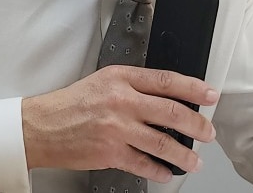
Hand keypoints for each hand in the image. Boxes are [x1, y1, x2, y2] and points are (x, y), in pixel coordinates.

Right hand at [21, 65, 217, 182]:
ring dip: (184, 155)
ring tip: (194, 160)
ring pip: (162, 143)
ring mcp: (117, 129)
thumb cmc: (71, 103)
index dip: (193, 88)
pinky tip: (166, 173)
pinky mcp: (110, 153)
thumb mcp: (104, 81)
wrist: (42, 126)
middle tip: (208, 132)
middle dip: (197, 125)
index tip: (210, 95)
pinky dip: (159, 171)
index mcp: (121, 78)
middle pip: (171, 112)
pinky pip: (143, 164)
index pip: (166, 80)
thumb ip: (133, 85)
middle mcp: (121, 101)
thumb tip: (167, 96)